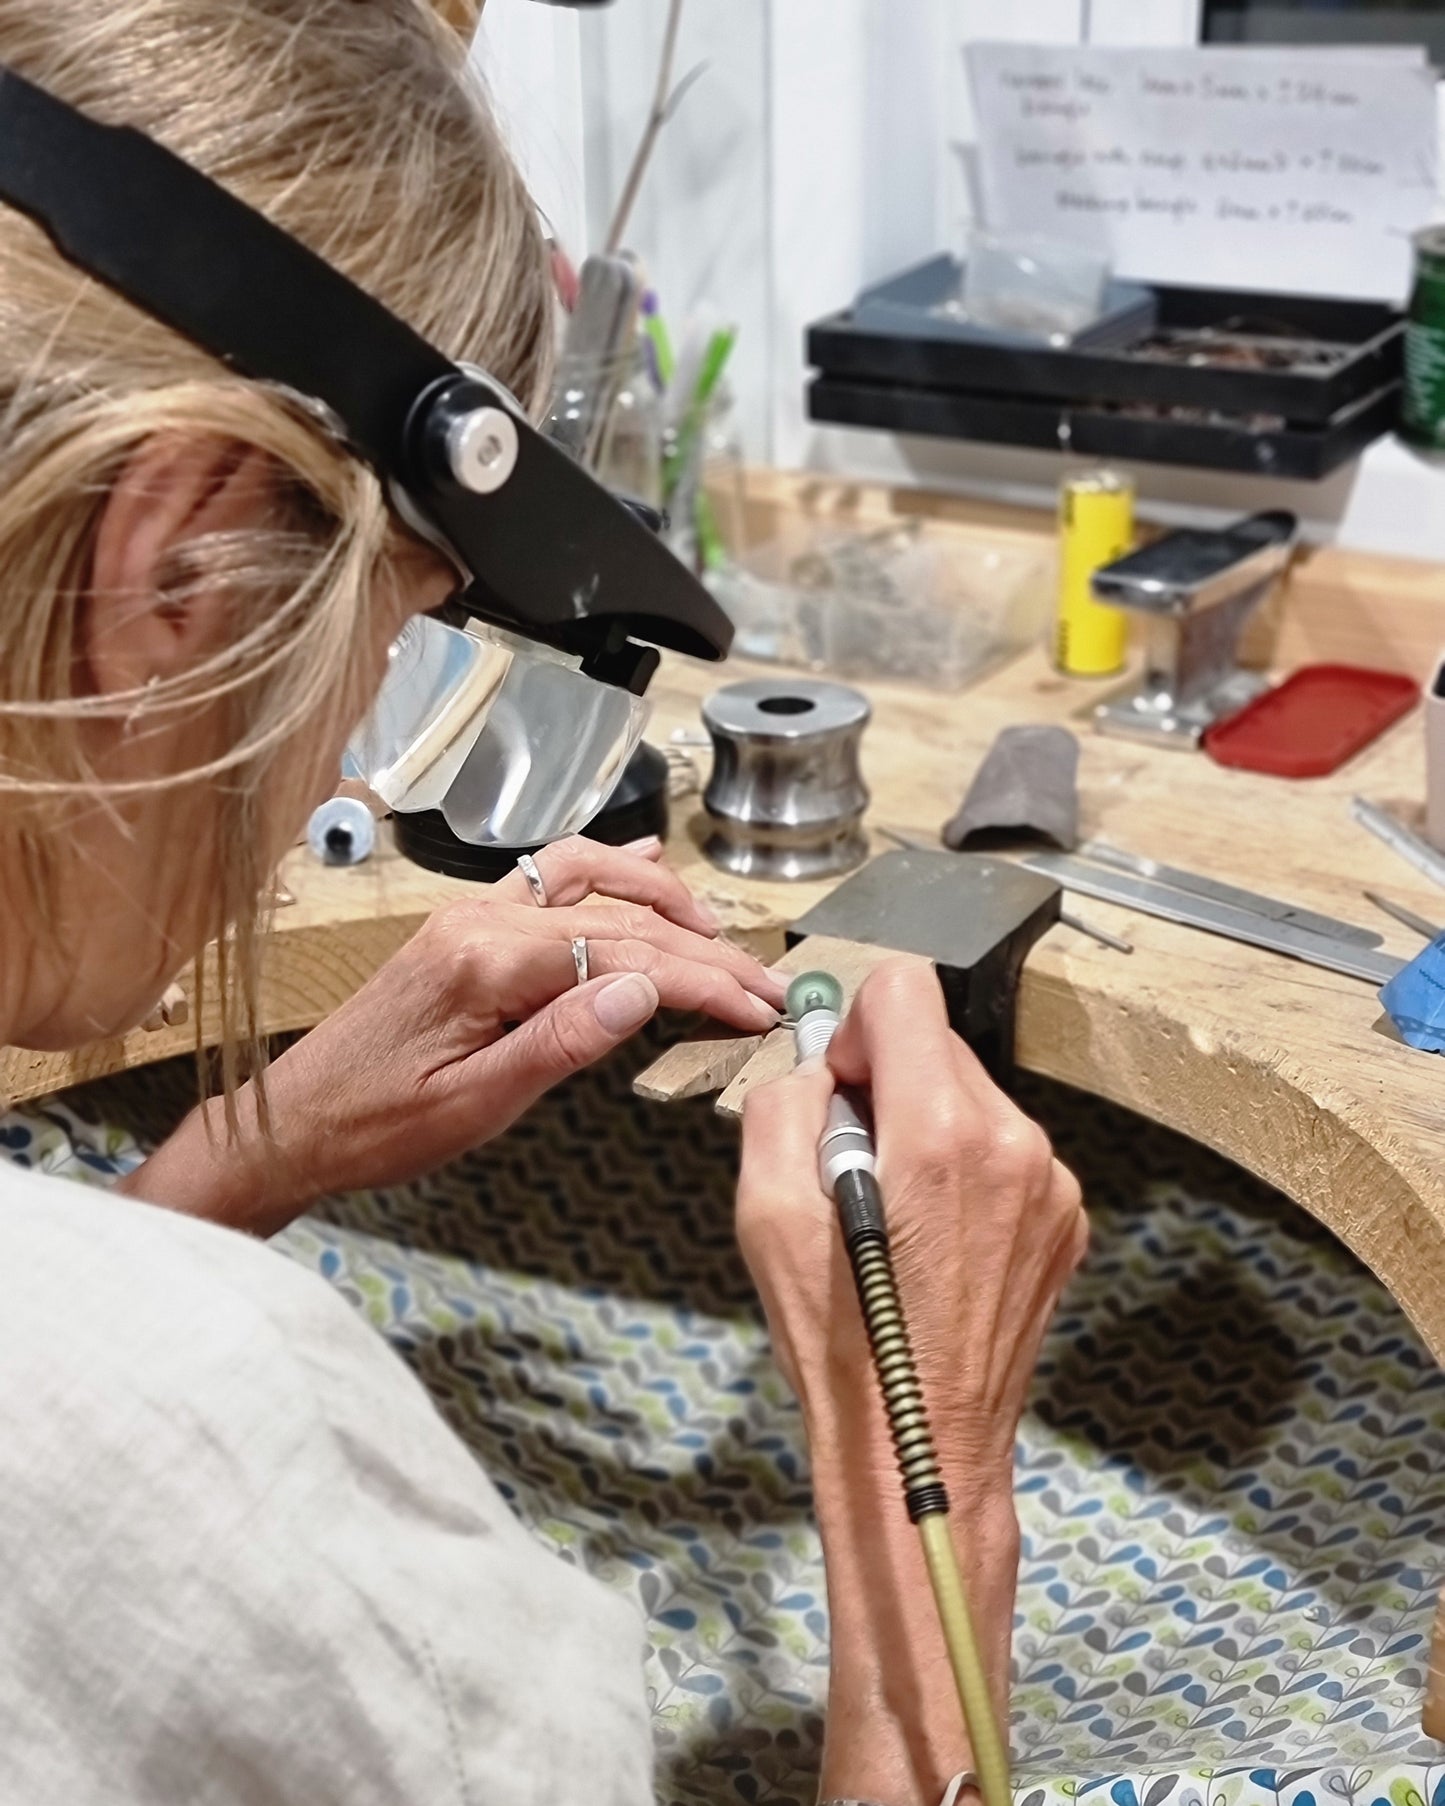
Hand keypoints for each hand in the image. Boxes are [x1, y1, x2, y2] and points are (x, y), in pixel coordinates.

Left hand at [128, 836, 783, 1233]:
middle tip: (765, 983)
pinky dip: (606, 872)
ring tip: (721, 935)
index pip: (625, 958)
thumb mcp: (478, 1105)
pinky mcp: (465, 928)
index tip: (759, 1006)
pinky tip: (645, 864)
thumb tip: (646, 991)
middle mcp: (481, 920)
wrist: (292, 1121)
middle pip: (619, 918)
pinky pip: (546, 879)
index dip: (703, 982)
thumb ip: (564, 1041)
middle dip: (702, 950)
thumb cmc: (377, 1126)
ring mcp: (471, 916)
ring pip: (588, 882)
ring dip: (663, 901)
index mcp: (487, 961)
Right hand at [736, 960, 1085, 1805]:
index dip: (854, 1027)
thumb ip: (785, 1106)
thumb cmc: (840, 1345)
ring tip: (895, 1213)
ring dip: (926, 1126)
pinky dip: (964, 1169)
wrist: (922, 1444)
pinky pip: (1004, 1148)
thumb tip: (822, 1069)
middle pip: (938, 1039)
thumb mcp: (764, 1213)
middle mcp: (1013, 1143)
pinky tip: (935, 1238)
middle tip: (854, 1164)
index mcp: (939, 1134)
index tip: (841, 1089)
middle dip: (887, 1082)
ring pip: (972, 1093)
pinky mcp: (1067, 1215)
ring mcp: (1051, 1182)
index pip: (905, 988)